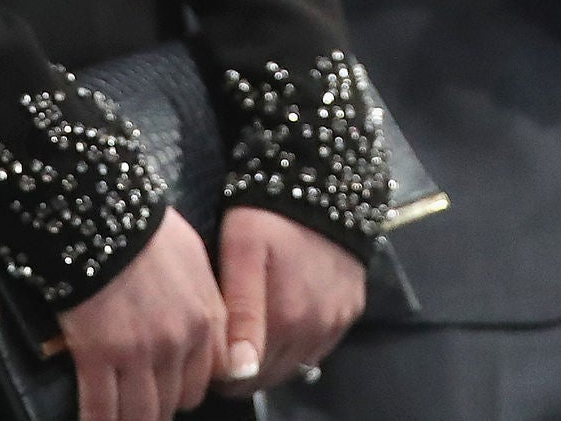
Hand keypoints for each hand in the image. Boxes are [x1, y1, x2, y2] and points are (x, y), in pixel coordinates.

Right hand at [56, 207, 226, 420]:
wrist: (103, 215)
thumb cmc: (146, 231)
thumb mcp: (194, 261)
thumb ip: (205, 303)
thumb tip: (204, 330)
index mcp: (206, 318)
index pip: (208, 378)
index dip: (187, 387)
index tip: (171, 388)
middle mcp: (179, 342)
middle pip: (176, 401)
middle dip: (159, 407)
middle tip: (142, 402)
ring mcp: (140, 353)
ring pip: (142, 413)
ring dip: (131, 420)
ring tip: (119, 419)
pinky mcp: (99, 356)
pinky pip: (101, 408)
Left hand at [216, 206, 367, 390]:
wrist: (324, 181)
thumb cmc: (269, 215)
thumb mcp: (242, 253)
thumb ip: (240, 314)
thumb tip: (239, 373)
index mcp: (286, 320)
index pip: (246, 378)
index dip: (223, 373)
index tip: (209, 354)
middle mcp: (316, 330)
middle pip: (272, 375)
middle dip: (246, 370)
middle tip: (226, 344)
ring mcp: (337, 322)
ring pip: (297, 364)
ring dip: (273, 359)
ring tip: (252, 332)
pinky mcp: (351, 310)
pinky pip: (321, 346)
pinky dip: (300, 344)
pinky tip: (285, 322)